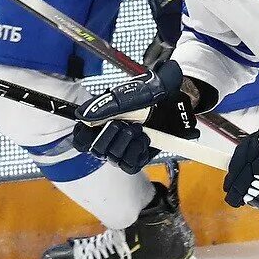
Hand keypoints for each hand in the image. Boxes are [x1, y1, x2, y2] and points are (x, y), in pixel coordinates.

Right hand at [72, 61, 203, 174]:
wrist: (178, 100)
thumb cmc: (153, 93)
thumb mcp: (131, 94)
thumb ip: (106, 105)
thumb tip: (82, 115)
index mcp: (101, 120)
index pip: (81, 138)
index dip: (84, 136)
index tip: (93, 129)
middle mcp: (110, 137)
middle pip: (96, 150)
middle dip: (110, 137)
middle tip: (124, 124)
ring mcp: (124, 148)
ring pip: (113, 158)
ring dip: (127, 143)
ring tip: (139, 129)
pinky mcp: (138, 158)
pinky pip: (129, 165)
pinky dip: (137, 152)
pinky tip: (145, 139)